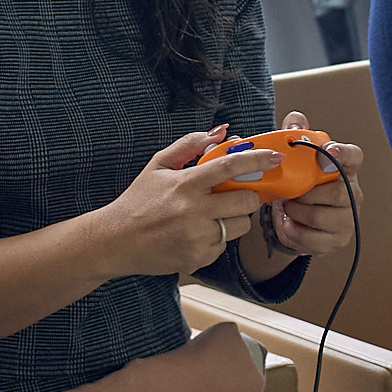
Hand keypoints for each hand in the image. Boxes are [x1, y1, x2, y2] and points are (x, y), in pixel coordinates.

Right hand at [90, 127, 266, 280]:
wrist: (116, 241)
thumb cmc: (138, 200)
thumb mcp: (158, 165)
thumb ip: (189, 145)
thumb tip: (221, 133)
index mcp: (185, 184)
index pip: (230, 167)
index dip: (257, 160)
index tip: (275, 158)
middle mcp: (193, 211)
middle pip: (246, 201)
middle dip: (248, 196)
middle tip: (238, 194)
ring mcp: (197, 237)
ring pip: (240, 226)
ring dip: (234, 218)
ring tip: (212, 215)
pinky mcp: (197, 258)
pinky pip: (223, 245)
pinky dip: (217, 238)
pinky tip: (196, 233)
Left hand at [266, 110, 365, 258]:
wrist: (297, 219)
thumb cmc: (302, 185)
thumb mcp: (297, 159)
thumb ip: (295, 135)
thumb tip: (294, 120)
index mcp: (344, 169)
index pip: (354, 157)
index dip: (344, 153)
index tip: (330, 150)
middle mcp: (353, 194)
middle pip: (336, 193)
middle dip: (306, 193)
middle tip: (289, 191)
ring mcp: (347, 219)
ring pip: (320, 216)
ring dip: (296, 212)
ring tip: (286, 206)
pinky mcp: (336, 240)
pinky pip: (312, 238)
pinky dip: (293, 231)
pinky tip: (288, 223)